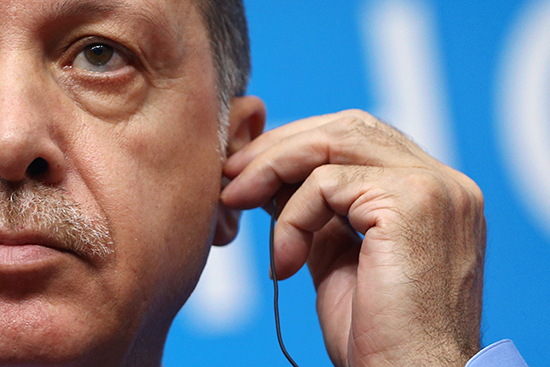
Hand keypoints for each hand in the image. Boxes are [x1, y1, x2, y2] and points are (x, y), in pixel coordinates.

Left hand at [220, 110, 485, 366]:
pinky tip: (284, 261)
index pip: (358, 138)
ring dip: (273, 169)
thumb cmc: (376, 333)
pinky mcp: (413, 200)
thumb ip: (317, 210)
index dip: (299, 146)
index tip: (251, 171)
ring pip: (334, 143)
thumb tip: (271, 175)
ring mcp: (433, 186)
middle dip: (280, 147)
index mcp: (429, 191)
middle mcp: (441, 180)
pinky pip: (326, 184)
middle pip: (346, 128)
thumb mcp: (337, 255)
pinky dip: (291, 217)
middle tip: (233, 176)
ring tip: (237, 199)